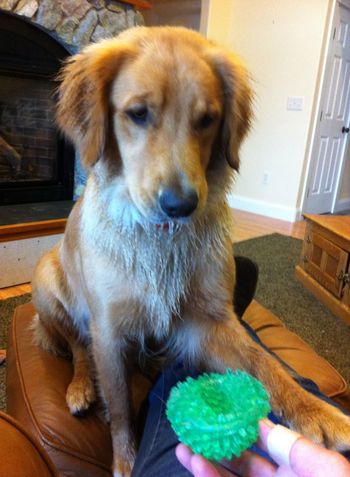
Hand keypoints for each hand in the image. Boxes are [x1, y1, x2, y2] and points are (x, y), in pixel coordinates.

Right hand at [176, 419, 349, 475]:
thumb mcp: (324, 469)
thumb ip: (294, 446)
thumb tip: (261, 424)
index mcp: (296, 469)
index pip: (266, 443)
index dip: (244, 426)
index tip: (222, 410)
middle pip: (241, 460)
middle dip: (217, 443)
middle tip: (195, 427)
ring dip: (204, 461)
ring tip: (184, 446)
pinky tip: (195, 463)